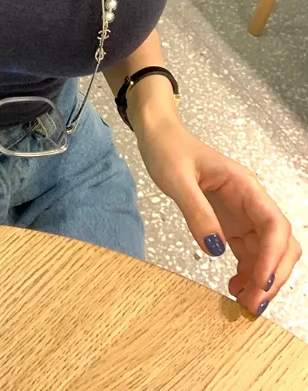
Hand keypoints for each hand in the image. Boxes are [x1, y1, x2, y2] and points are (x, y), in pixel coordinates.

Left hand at [135, 117, 301, 315]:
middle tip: (252, 304)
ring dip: (262, 278)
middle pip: (280, 243)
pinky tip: (233, 286)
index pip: (274, 225)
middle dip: (273, 274)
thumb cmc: (168, 150)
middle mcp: (250, 202)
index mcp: (245, 186)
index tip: (259, 283)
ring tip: (243, 302)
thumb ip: (196, 212)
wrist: (159, 136)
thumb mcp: (176, 179)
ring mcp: (242, 214)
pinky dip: (247, 272)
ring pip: (267, 252)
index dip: (273, 257)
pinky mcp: (229, 223)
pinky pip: (248, 251)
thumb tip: (215, 249)